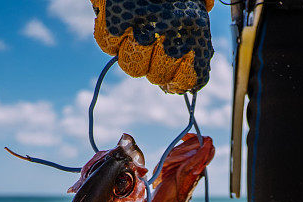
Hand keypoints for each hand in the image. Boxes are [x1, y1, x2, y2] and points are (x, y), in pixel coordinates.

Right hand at [92, 0, 213, 92]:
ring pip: (131, 66)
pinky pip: (107, 44)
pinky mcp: (113, 18)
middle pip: (156, 76)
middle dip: (153, 67)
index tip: (172, 81)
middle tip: (151, 48)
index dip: (180, 82)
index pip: (190, 77)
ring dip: (131, 54)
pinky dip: (109, 36)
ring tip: (134, 32)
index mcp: (194, 25)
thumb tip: (192, 66)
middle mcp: (170, 31)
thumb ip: (196, 23)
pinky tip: (117, 20)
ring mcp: (140, 26)